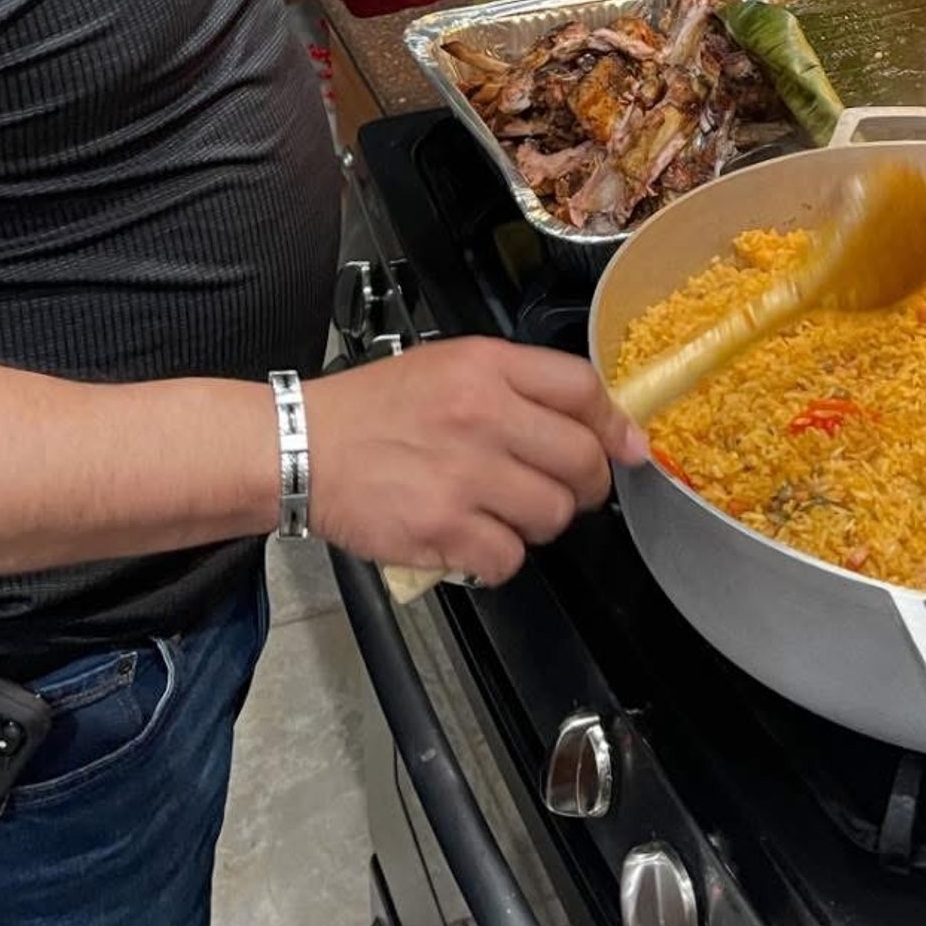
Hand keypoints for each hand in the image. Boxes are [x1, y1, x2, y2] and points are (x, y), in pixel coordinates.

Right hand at [301, 340, 647, 585]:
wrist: (301, 446)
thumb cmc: (376, 409)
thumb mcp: (450, 366)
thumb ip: (523, 387)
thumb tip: (606, 427)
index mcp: (485, 367)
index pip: (583, 389)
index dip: (613, 424)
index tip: (624, 446)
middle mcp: (480, 415)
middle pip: (581, 460)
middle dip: (585, 485)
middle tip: (564, 489)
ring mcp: (463, 475)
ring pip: (552, 515)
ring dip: (538, 522)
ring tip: (504, 510)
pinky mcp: (441, 528)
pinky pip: (508, 557)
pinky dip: (497, 558)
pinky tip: (472, 538)